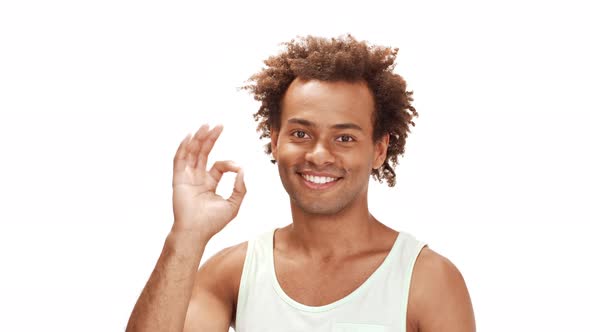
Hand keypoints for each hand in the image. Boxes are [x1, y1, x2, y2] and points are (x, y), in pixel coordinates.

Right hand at [171, 124, 245, 240]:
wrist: (196, 232)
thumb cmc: (213, 222)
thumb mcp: (233, 204)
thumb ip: (240, 188)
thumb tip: (242, 170)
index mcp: (209, 183)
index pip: (218, 165)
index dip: (229, 164)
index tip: (238, 168)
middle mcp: (197, 178)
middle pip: (203, 153)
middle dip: (210, 139)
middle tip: (218, 125)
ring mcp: (187, 177)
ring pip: (192, 153)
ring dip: (198, 139)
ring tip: (205, 126)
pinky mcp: (178, 180)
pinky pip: (179, 161)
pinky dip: (183, 148)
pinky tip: (190, 137)